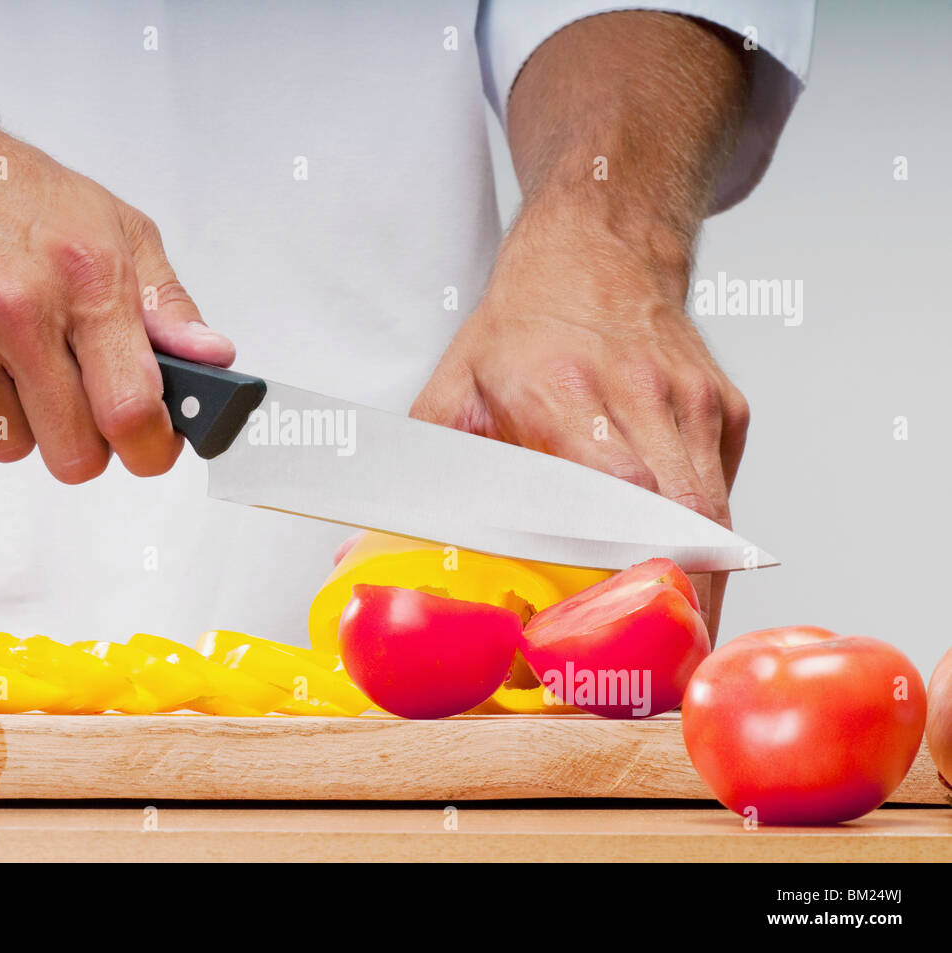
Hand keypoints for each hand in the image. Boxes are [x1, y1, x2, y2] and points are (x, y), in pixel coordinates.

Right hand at [0, 112, 232, 482]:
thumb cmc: (10, 192)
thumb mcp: (115, 227)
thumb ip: (167, 305)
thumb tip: (211, 357)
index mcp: (85, 277)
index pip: (130, 409)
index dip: (150, 448)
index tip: (152, 446)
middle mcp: (17, 308)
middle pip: (73, 453)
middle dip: (87, 441)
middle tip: (80, 399)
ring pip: (10, 450)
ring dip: (22, 421)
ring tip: (13, 359)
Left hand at [411, 212, 748, 636]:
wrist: (601, 247)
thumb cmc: (524, 326)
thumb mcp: (453, 393)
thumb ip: (419, 481)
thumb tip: (366, 559)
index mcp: (562, 391)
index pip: (616, 499)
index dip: (624, 575)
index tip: (614, 637)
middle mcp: (642, 396)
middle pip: (683, 526)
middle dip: (671, 608)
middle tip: (650, 677)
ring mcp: (696, 405)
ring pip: (714, 524)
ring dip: (695, 592)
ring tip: (669, 649)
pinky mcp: (727, 415)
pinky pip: (719, 498)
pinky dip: (700, 545)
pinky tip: (668, 564)